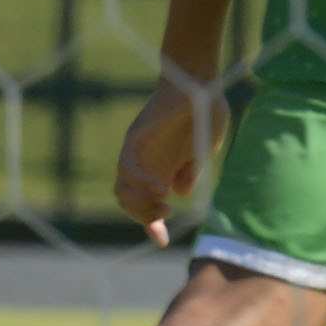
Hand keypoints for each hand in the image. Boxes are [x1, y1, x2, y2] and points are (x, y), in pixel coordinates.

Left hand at [113, 76, 228, 245]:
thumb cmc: (203, 112)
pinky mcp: (135, 140)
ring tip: (163, 203)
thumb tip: (180, 193)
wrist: (197, 83)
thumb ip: (191, 171)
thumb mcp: (202, 151)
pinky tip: (160, 187)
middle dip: (146, 218)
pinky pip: (126, 169)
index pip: (146, 204)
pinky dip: (140, 184)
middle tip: (167, 215)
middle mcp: (145, 164)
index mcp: (162, 170)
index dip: (152, 226)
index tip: (163, 242)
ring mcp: (138, 153)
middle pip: (129, 202)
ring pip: (122, 190)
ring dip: (140, 205)